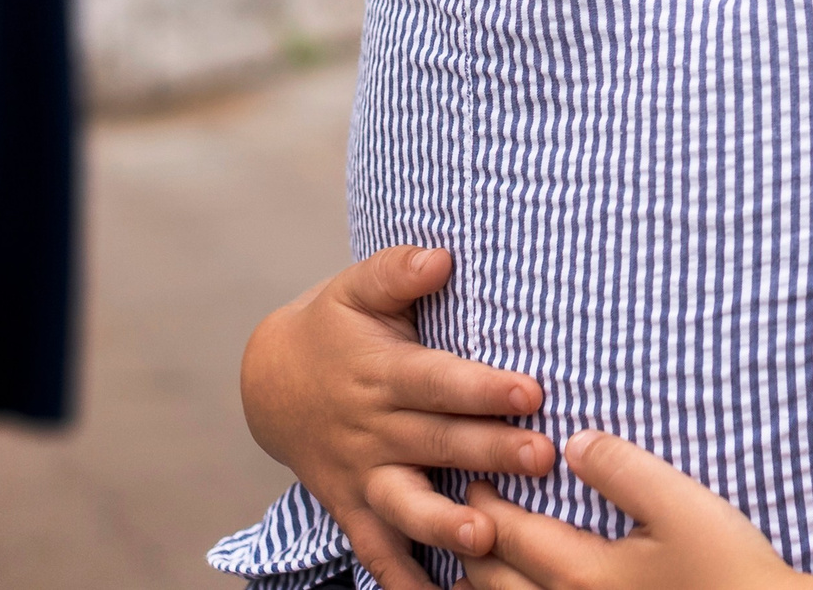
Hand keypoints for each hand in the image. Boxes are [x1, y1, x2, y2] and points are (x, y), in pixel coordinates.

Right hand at [241, 247, 556, 589]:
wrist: (270, 382)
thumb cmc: (334, 327)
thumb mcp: (355, 288)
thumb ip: (397, 270)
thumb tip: (440, 255)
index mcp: (384, 373)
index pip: (438, 381)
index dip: (482, 387)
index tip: (532, 391)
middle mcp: (374, 430)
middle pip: (437, 443)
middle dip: (489, 452)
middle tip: (541, 459)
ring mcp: (363, 475)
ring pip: (405, 506)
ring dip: (444, 524)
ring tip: (485, 537)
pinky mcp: (353, 508)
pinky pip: (377, 552)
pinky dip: (404, 580)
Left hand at [461, 434, 800, 589]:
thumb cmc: (728, 570)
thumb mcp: (681, 505)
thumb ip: (622, 468)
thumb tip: (574, 442)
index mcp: (581, 573)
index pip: (507, 533)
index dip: (484, 502)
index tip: (475, 475)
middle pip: (492, 582)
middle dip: (472, 543)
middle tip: (467, 512)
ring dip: (480, 587)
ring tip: (472, 565)